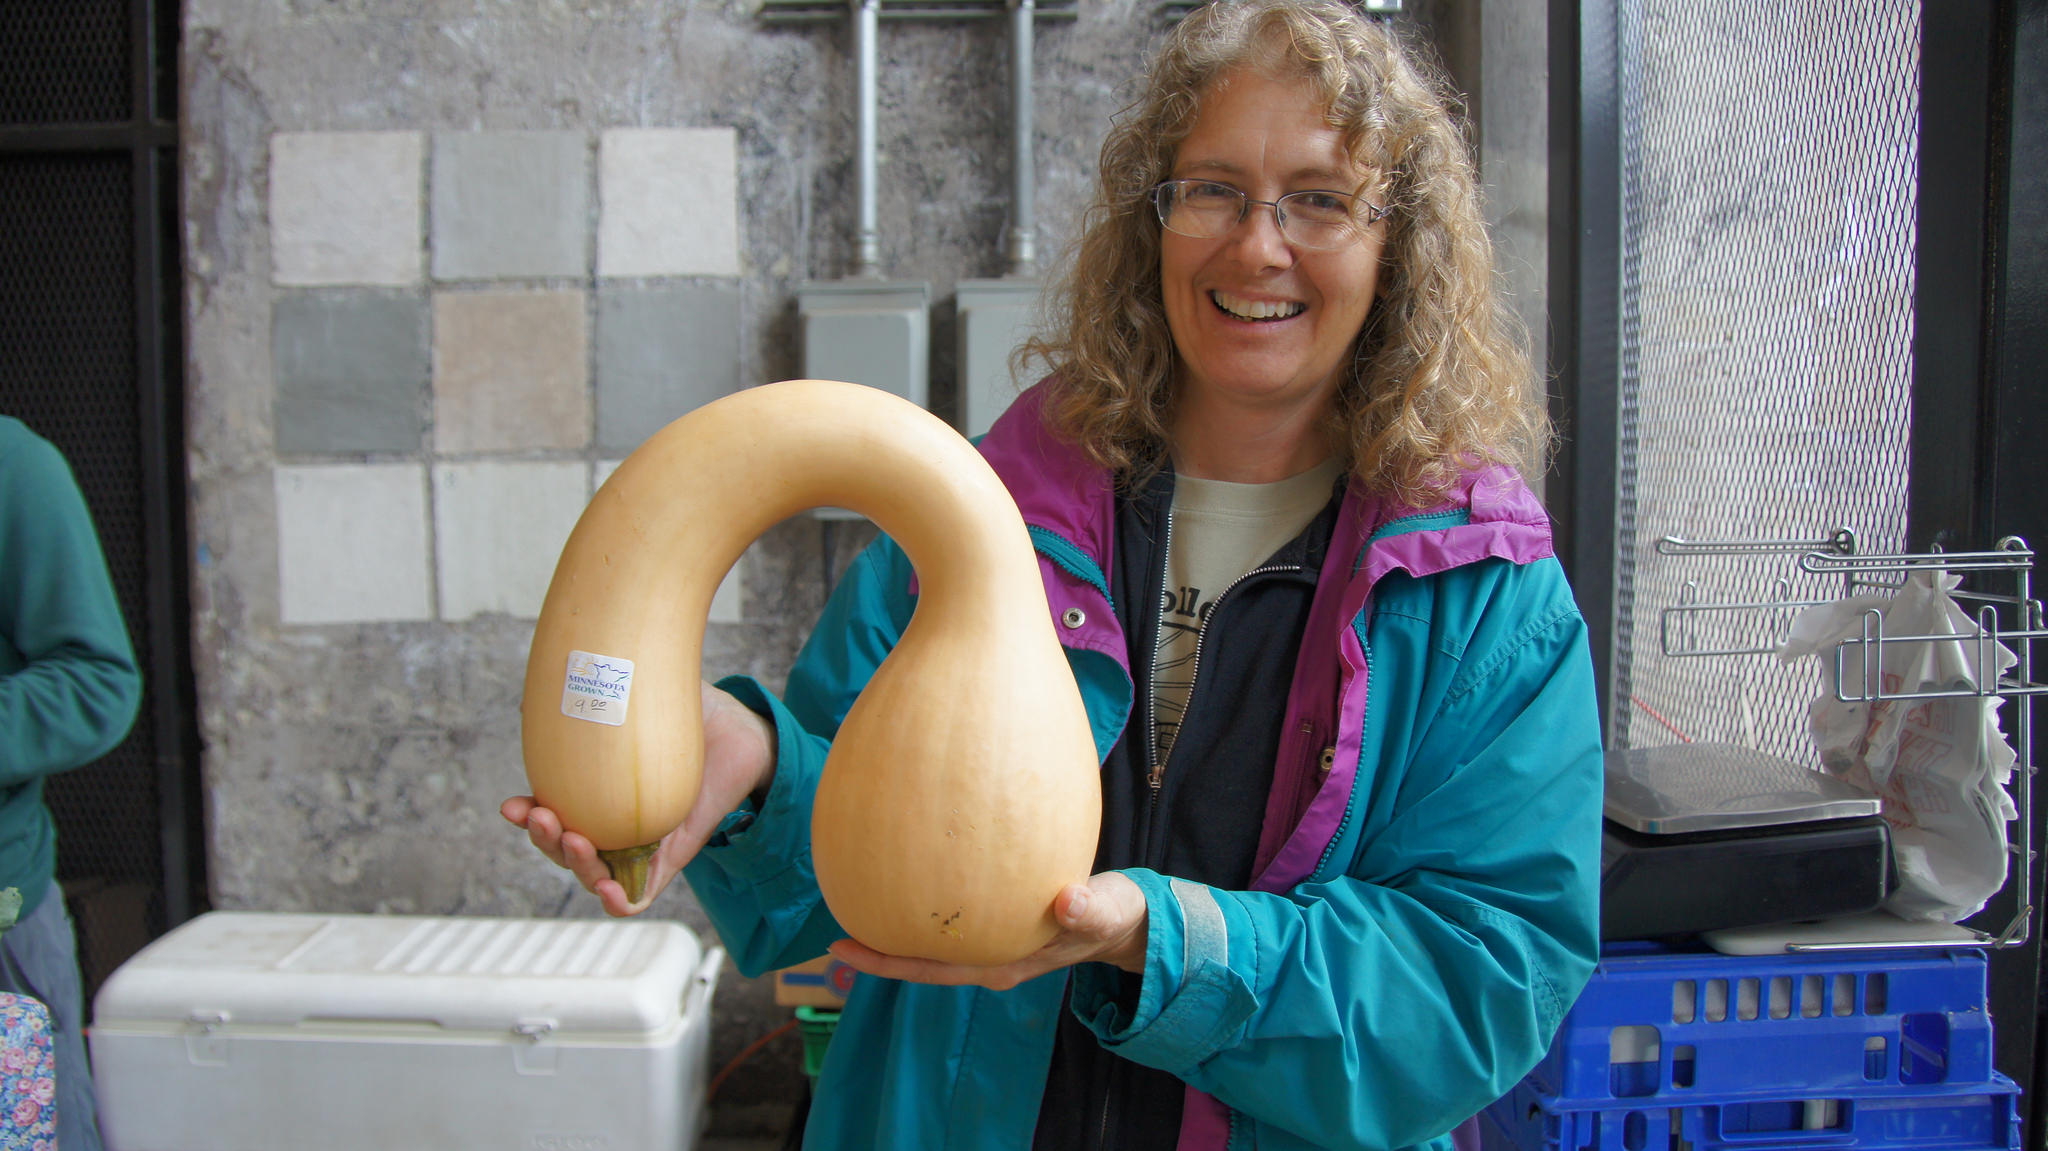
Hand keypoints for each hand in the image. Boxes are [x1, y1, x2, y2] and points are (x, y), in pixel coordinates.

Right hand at [502, 680, 776, 915]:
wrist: (741, 729)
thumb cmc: (689, 712)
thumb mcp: (639, 695)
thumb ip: (598, 689)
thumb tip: (544, 688)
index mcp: (598, 793)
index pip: (552, 812)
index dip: (526, 815)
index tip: (511, 807)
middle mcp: (615, 822)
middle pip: (565, 846)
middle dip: (543, 839)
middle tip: (540, 816)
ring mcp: (642, 843)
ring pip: (595, 872)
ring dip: (575, 865)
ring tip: (573, 840)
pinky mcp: (673, 857)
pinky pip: (641, 892)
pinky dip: (619, 900)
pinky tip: (607, 890)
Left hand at [826, 872, 1147, 990]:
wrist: (1124, 918)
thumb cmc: (1113, 914)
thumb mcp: (1108, 911)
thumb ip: (1089, 909)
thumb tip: (1067, 901)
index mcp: (1002, 962)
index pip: (933, 968)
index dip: (886, 960)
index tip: (841, 947)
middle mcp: (987, 956)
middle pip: (920, 959)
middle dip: (876, 949)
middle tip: (829, 934)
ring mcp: (989, 941)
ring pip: (931, 939)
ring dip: (895, 923)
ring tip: (854, 895)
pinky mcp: (995, 919)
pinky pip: (948, 913)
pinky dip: (922, 897)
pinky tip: (905, 864)